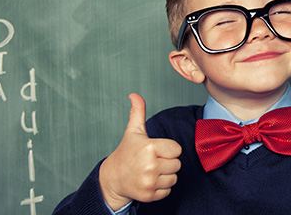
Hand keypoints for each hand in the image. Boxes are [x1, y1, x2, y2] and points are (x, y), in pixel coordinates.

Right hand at [99, 93, 181, 209]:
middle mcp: (149, 165)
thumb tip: (134, 95)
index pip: (176, 149)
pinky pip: (168, 190)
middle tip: (152, 161)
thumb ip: (138, 113)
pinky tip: (149, 181)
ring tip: (151, 171)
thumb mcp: (133, 132)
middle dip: (167, 162)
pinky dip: (161, 187)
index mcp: (149, 147)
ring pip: (174, 178)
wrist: (113, 178)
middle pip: (177, 164)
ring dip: (165, 175)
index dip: (168, 149)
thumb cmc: (126, 153)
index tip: (155, 150)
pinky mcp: (149, 195)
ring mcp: (149, 182)